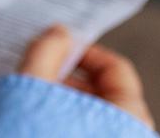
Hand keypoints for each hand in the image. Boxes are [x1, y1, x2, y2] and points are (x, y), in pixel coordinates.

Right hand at [18, 24, 154, 129]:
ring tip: (31, 100)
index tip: (57, 47)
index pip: (116, 67)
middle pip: (100, 89)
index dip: (83, 51)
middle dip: (65, 76)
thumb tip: (57, 32)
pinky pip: (81, 127)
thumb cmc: (39, 135)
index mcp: (128, 113)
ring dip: (59, 98)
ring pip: (87, 111)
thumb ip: (45, 53)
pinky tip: (35, 116)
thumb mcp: (36, 87)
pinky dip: (60, 117)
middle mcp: (126, 129)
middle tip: (36, 73)